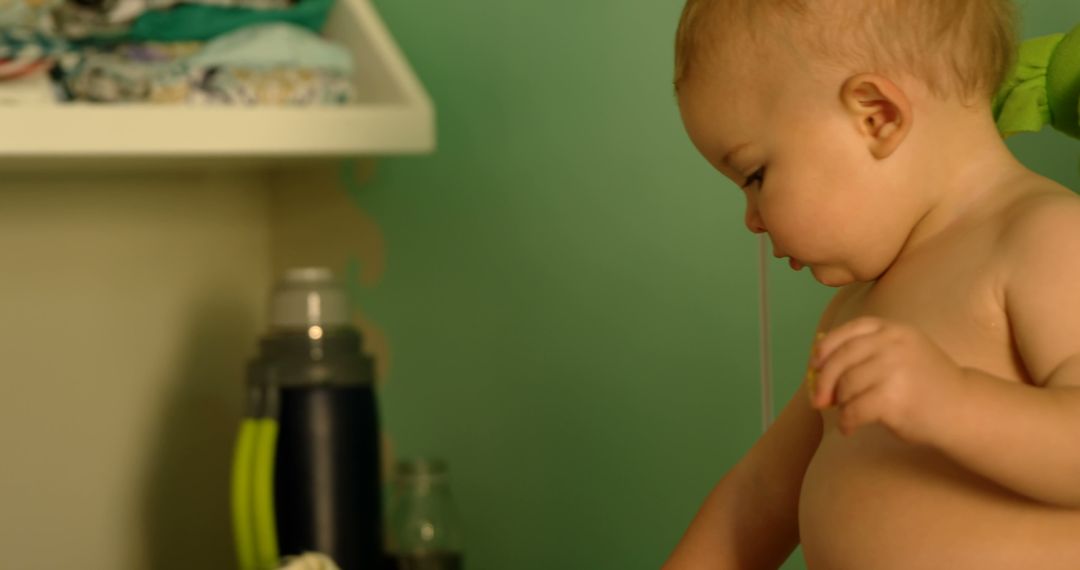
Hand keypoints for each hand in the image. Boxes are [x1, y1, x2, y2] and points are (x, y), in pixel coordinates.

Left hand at [808, 317, 964, 442]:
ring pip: (846, 386)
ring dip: (840, 404)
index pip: (849, 331)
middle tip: (818, 401)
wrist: (963, 410)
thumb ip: (867, 351)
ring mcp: (894, 370)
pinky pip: (854, 409)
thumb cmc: (925, 384)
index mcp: (893, 329)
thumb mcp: (901, 353)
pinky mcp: (893, 398)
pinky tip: (849, 428)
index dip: (826, 348)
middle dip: (823, 382)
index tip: (814, 364)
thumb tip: (817, 366)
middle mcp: (893, 344)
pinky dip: (846, 421)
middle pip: (840, 359)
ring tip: (846, 413)